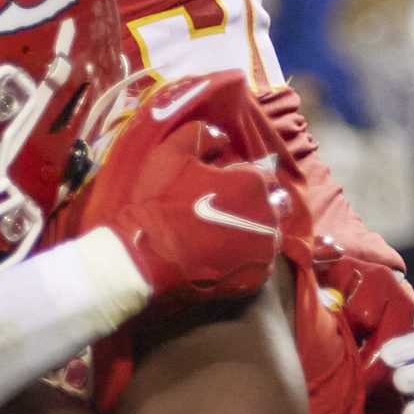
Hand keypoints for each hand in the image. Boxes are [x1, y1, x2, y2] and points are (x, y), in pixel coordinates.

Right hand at [57, 75, 286, 304]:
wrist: (139, 259)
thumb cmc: (156, 203)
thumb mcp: (171, 152)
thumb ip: (203, 133)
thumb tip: (223, 137)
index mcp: (253, 182)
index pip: (261, 175)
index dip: (240, 178)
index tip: (221, 186)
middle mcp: (268, 216)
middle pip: (274, 205)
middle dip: (256, 204)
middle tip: (227, 211)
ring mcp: (263, 251)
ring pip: (270, 236)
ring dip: (255, 232)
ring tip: (226, 237)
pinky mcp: (253, 280)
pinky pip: (262, 265)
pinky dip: (249, 260)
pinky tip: (226, 257)